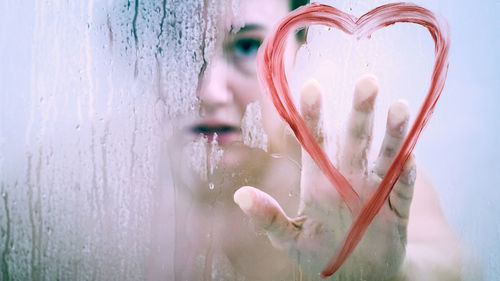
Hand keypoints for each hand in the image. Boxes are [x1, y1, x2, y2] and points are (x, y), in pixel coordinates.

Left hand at [234, 75, 415, 279]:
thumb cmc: (321, 254)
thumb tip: (240, 195)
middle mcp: (348, 179)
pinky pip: (402, 190)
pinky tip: (410, 155)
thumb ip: (268, 217)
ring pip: (384, 157)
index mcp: (319, 183)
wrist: (359, 276)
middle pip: (354, 140)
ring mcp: (374, 192)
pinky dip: (406, 175)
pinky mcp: (396, 210)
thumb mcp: (290, 239)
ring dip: (392, 134)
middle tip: (368, 81)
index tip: (311, 86)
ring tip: (399, 106)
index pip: (316, 143)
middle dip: (361, 112)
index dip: (313, 116)